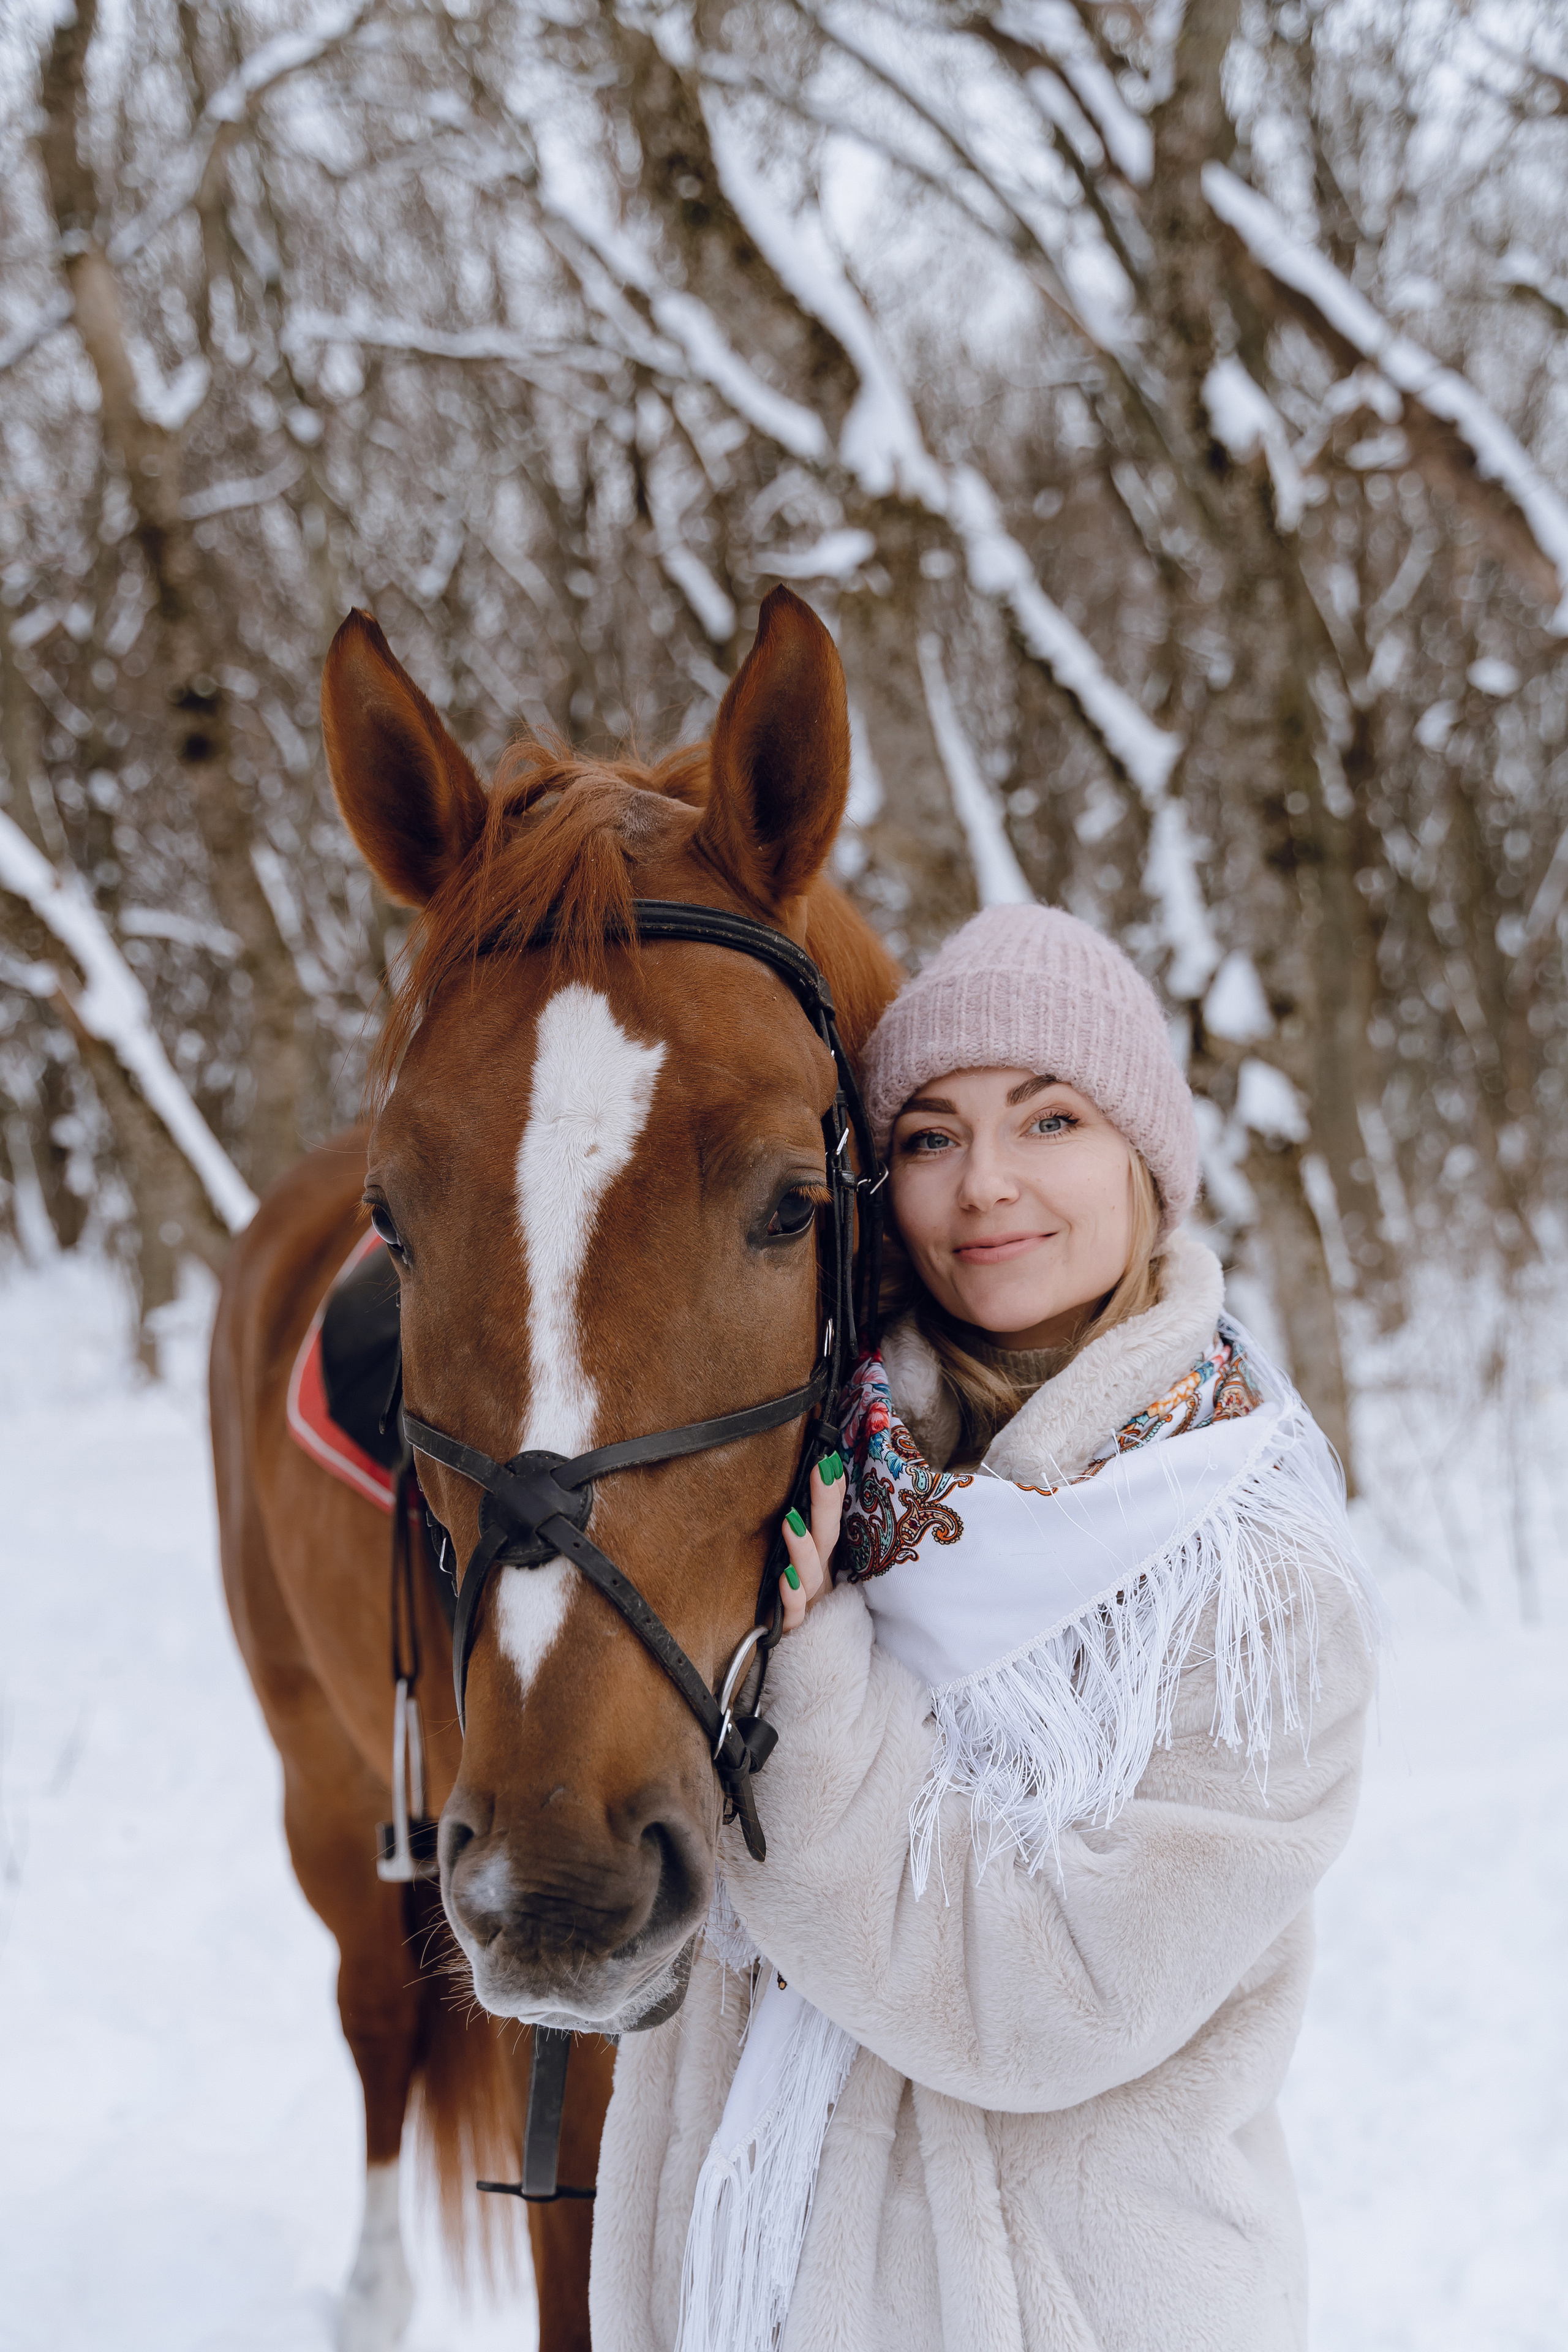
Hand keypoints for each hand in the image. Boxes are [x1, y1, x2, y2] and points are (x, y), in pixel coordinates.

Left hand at [778, 1454, 845, 1633]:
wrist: (809, 1665)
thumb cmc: (799, 1609)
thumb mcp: (805, 1572)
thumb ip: (806, 1540)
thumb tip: (804, 1492)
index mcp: (823, 1561)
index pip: (830, 1521)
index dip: (833, 1493)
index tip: (830, 1460)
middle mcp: (820, 1578)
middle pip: (826, 1539)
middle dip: (825, 1504)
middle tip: (821, 1471)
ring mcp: (811, 1604)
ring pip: (810, 1574)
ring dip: (802, 1547)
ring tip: (791, 1521)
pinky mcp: (796, 1629)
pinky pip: (795, 1612)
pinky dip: (792, 1595)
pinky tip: (784, 1579)